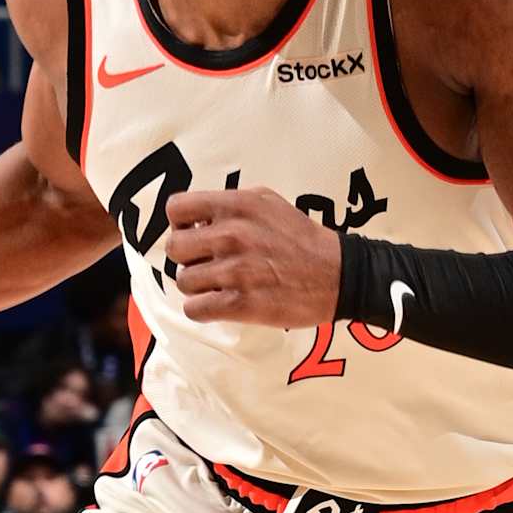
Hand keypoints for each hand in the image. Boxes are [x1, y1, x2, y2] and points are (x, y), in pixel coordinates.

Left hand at [165, 187, 341, 329]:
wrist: (338, 274)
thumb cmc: (301, 239)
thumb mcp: (267, 203)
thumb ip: (229, 205)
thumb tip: (195, 219)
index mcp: (237, 206)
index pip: (176, 209)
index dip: (180, 223)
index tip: (193, 233)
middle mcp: (233, 235)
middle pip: (174, 248)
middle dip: (187, 257)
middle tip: (206, 262)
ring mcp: (236, 271)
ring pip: (183, 281)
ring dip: (197, 286)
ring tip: (219, 284)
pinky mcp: (241, 304)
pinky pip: (194, 310)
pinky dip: (202, 310)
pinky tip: (219, 304)